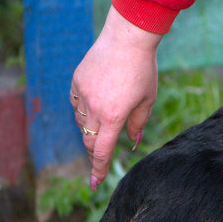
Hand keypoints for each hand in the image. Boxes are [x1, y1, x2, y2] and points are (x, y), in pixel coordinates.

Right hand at [69, 6, 160, 188]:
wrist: (127, 38)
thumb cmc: (143, 69)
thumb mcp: (146, 99)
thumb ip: (138, 123)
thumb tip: (132, 141)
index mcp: (113, 116)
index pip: (101, 151)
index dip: (98, 169)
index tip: (94, 183)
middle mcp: (94, 108)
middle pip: (89, 140)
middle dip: (95, 152)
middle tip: (100, 158)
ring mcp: (82, 95)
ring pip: (81, 123)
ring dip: (91, 128)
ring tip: (106, 119)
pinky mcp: (76, 82)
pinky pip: (76, 104)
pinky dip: (84, 109)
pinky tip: (96, 101)